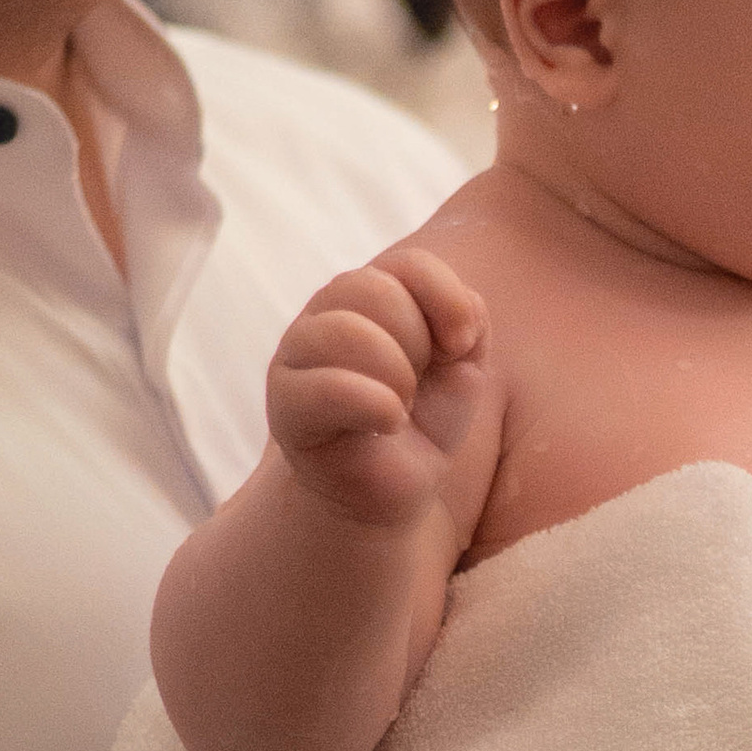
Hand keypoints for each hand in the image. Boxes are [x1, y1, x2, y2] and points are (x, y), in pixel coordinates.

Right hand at [265, 245, 490, 528]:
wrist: (393, 487)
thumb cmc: (424, 420)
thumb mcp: (463, 364)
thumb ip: (467, 316)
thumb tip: (459, 307)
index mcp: (367, 295)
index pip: (407, 263)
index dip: (445, 299)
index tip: (460, 345)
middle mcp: (324, 314)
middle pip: (372, 288)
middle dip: (415, 340)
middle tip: (416, 383)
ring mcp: (296, 356)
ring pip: (342, 329)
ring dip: (394, 373)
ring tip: (400, 406)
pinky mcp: (285, 405)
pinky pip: (325, 386)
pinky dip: (374, 404)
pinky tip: (390, 423)